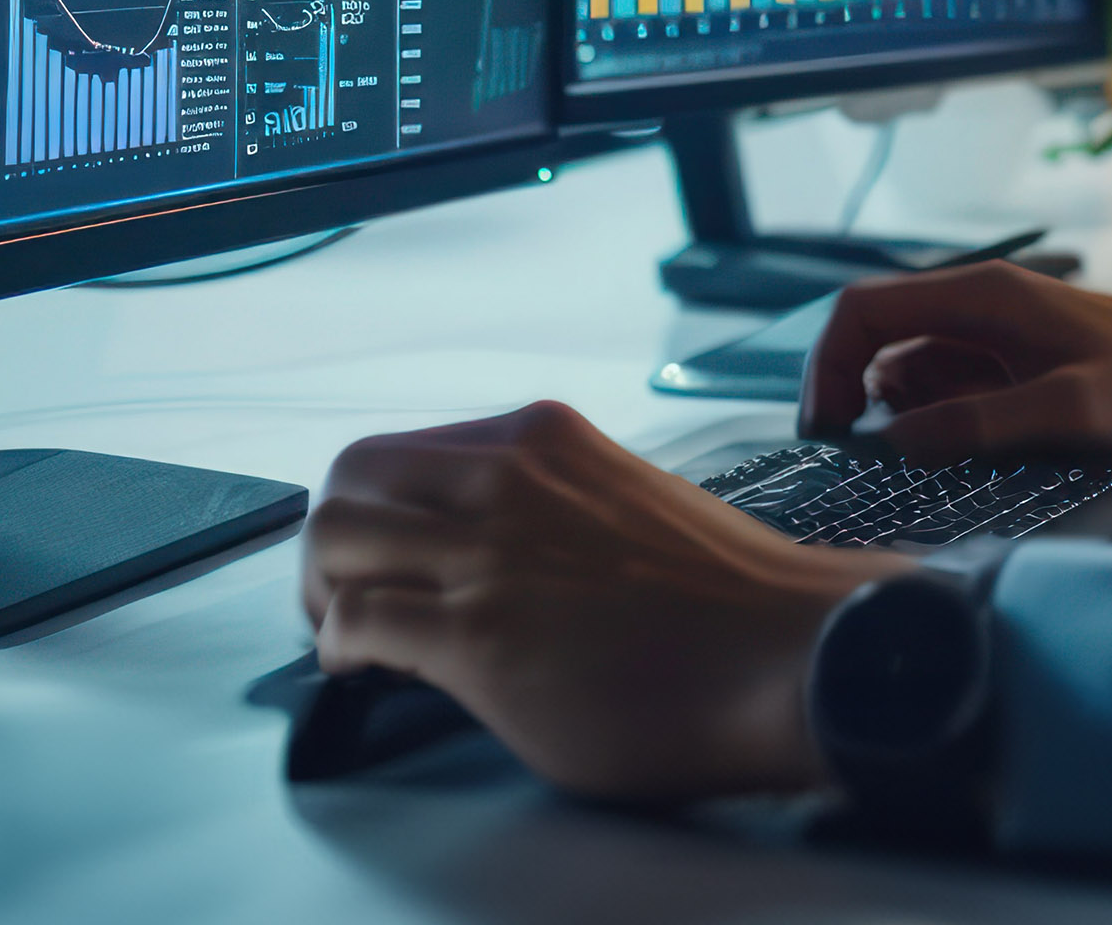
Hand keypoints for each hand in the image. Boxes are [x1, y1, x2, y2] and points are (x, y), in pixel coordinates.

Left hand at [302, 400, 899, 800]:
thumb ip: (548, 506)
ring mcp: (487, 554)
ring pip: (330, 541)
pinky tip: (366, 672)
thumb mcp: (622, 502)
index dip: (374, 511)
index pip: (401, 452)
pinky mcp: (478, 636)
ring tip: (346, 637)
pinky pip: (354, 624)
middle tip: (343, 596)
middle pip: (345, 479)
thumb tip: (484, 547)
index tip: (384, 556)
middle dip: (327, 544)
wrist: (790, 655)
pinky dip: (339, 650)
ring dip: (321, 594)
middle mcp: (506, 478)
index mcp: (544, 439)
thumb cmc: (727, 599)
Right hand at [798, 262, 1111, 460]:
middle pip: (875, 338)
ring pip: (906, 370)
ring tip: (919, 468)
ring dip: (896, 418)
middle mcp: (976, 306)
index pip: (863, 310)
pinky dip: (933, 423)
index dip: (828, 366)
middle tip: (856, 462)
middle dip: (852, 397)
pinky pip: (945, 390)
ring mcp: (991, 336)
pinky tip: (955, 458)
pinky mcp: (1009, 366)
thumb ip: (977, 424)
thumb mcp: (1070, 410)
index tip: (827, 431)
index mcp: (981, 295)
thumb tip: (889, 442)